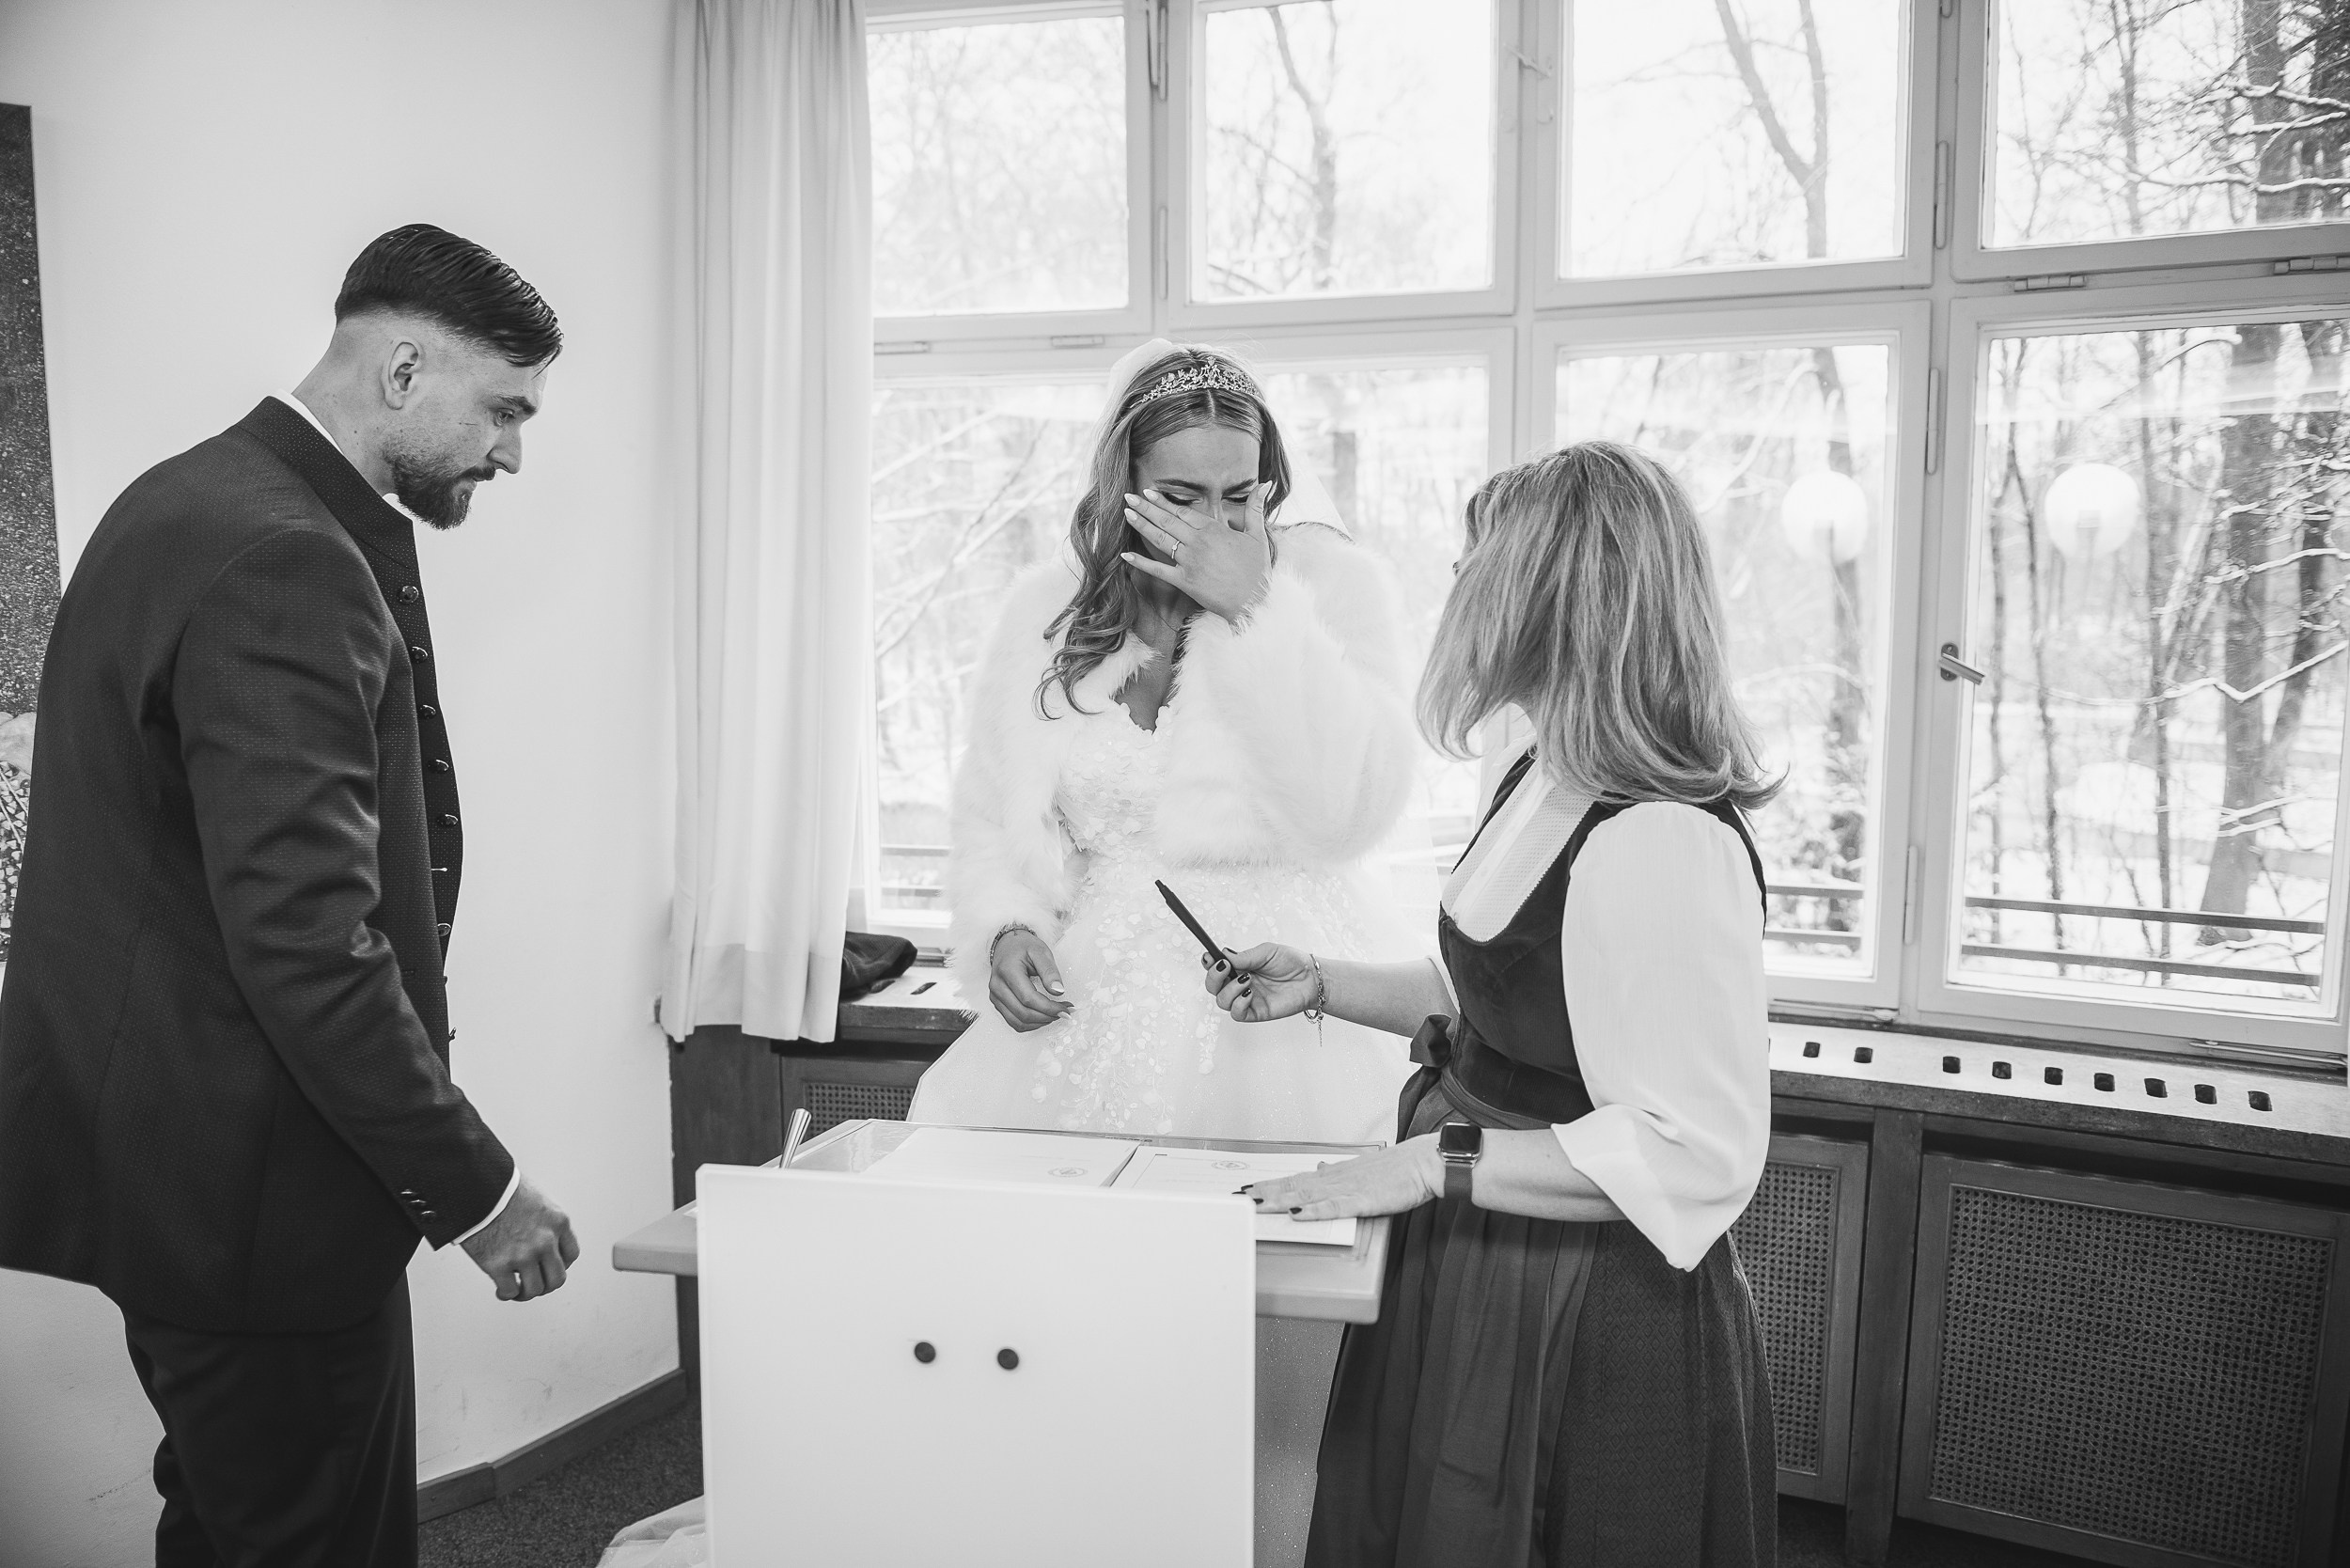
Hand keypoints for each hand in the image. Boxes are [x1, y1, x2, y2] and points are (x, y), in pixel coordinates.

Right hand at [460, 1174, 578, 1301]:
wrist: (475, 1185)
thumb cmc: (501, 1187)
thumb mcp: (536, 1198)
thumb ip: (543, 1219)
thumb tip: (538, 1234)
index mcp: (558, 1222)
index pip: (571, 1254)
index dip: (560, 1265)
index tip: (549, 1267)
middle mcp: (546, 1241)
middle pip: (557, 1278)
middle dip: (546, 1284)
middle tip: (535, 1284)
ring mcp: (523, 1255)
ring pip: (535, 1289)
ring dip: (526, 1293)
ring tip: (517, 1290)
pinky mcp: (499, 1265)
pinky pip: (510, 1291)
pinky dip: (506, 1295)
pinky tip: (501, 1291)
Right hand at [990, 929, 1072, 1031]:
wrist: (1007, 945)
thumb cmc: (1023, 946)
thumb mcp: (1040, 951)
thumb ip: (1050, 971)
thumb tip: (1059, 991)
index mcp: (1007, 971)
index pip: (1029, 999)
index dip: (1049, 1008)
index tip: (1066, 1008)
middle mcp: (997, 986)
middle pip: (1023, 1013)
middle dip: (1047, 1017)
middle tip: (1064, 1013)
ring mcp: (995, 996)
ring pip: (1018, 1022)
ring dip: (1039, 1023)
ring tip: (1055, 1015)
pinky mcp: (997, 1003)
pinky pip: (1013, 1021)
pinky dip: (1030, 1024)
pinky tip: (1043, 1017)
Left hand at [1119, 481, 1272, 623]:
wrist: (1254, 603)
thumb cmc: (1257, 571)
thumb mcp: (1258, 536)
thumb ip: (1256, 508)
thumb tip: (1264, 484)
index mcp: (1214, 530)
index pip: (1183, 511)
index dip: (1164, 501)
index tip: (1149, 492)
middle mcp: (1197, 543)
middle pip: (1167, 521)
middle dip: (1146, 507)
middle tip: (1128, 496)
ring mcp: (1189, 562)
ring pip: (1160, 540)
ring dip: (1142, 525)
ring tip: (1127, 513)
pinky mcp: (1184, 582)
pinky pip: (1158, 570)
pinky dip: (1140, 563)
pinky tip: (1125, 555)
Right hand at [1201, 942, 1316, 1022]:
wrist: (1312, 979)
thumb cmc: (1291, 963)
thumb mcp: (1267, 952)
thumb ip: (1245, 956)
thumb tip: (1224, 955)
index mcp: (1240, 967)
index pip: (1216, 968)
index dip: (1208, 964)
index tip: (1209, 957)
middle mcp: (1239, 984)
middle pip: (1213, 986)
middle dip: (1213, 977)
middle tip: (1225, 967)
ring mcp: (1247, 999)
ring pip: (1222, 1001)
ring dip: (1229, 989)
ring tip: (1247, 980)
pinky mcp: (1256, 1012)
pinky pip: (1237, 1014)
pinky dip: (1238, 1004)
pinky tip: (1249, 994)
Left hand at [1247, 1137, 1442, 1221]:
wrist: (1424, 1163)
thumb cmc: (1399, 1169)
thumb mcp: (1363, 1167)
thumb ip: (1339, 1171)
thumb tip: (1320, 1167)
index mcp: (1336, 1173)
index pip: (1297, 1179)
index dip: (1272, 1184)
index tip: (1251, 1189)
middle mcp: (1336, 1179)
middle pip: (1294, 1186)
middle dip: (1267, 1192)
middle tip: (1242, 1198)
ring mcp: (1347, 1189)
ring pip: (1307, 1195)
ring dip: (1281, 1200)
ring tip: (1258, 1206)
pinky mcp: (1362, 1200)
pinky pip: (1333, 1208)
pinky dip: (1313, 1211)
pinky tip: (1297, 1214)